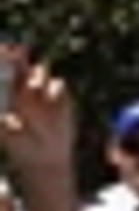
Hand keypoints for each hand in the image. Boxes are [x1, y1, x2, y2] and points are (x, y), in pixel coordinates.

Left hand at [0, 50, 74, 176]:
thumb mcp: (5, 134)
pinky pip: (58, 85)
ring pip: (41, 71)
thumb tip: (1, 117)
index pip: (4, 72)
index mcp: (7, 95)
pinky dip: (54, 87)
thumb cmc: (20, 147)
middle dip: (19, 56)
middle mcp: (24, 90)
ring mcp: (43, 93)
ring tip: (34, 87)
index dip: (2, 59)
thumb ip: (4, 124)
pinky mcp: (61, 99)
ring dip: (37, 74)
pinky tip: (51, 97)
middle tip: (16, 51)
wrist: (45, 159)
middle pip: (22, 65)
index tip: (2, 50)